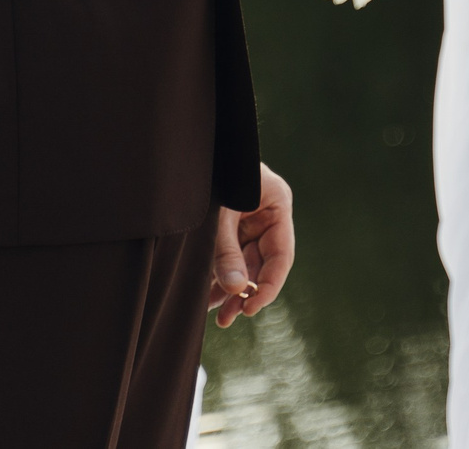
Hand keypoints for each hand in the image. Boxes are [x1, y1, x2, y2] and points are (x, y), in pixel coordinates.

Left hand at [206, 163, 294, 327]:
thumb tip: (236, 290)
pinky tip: (210, 298)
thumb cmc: (210, 172)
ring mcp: (249, 221)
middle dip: (245, 293)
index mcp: (277, 203)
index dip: (267, 286)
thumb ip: (226, 251)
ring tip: (219, 316)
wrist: (188, 151)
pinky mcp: (231, 226)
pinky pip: (230, 257)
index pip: (281, 255)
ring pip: (245, 265)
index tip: (250, 308)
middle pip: (261, 264)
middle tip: (228, 318)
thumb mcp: (219, 214)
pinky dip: (220, 277)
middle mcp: (267, 215)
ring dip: (232, 290)